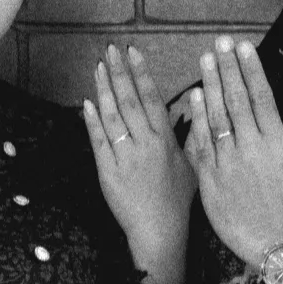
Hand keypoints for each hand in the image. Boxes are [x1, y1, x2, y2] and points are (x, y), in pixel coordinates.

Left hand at [83, 45, 196, 283]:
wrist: (160, 232)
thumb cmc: (179, 202)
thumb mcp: (192, 167)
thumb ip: (191, 137)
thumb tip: (195, 110)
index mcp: (166, 141)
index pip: (152, 99)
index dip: (141, 74)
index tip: (133, 53)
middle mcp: (145, 144)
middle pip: (129, 101)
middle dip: (118, 73)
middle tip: (110, 50)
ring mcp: (125, 157)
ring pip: (112, 116)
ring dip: (104, 90)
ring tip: (98, 68)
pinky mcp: (108, 171)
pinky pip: (98, 141)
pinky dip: (92, 121)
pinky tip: (87, 103)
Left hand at [187, 36, 282, 268]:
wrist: (272, 247)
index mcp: (278, 145)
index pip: (263, 98)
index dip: (252, 70)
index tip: (244, 48)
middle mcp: (251, 149)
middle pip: (237, 100)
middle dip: (228, 69)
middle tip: (219, 43)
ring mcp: (228, 163)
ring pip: (217, 117)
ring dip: (210, 86)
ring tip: (204, 60)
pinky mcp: (211, 179)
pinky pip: (201, 144)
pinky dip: (196, 120)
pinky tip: (192, 98)